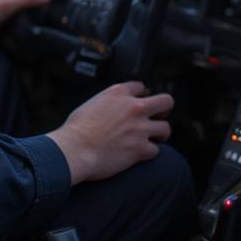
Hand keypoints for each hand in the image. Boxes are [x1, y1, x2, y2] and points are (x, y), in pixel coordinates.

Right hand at [47, 82, 173, 184]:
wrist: (75, 149)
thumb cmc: (76, 129)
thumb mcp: (92, 103)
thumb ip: (108, 102)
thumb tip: (113, 108)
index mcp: (118, 92)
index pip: (141, 87)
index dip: (141, 96)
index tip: (138, 105)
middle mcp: (133, 107)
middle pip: (165, 101)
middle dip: (163, 110)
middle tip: (157, 118)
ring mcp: (139, 128)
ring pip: (165, 128)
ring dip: (159, 134)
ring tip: (153, 139)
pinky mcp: (141, 149)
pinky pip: (156, 150)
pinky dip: (149, 152)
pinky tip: (141, 153)